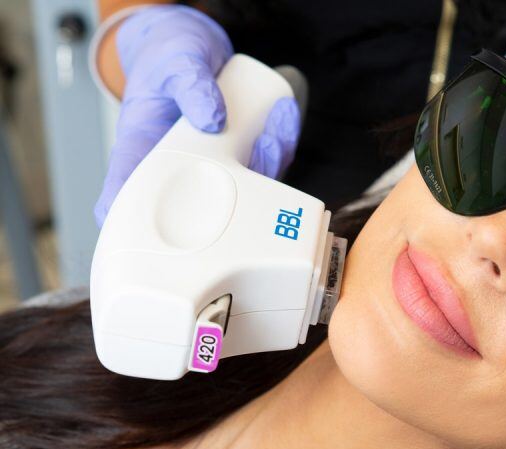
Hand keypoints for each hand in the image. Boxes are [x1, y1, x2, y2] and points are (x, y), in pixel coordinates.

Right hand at [95, 5, 300, 227]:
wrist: (191, 51)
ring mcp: (208, 171)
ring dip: (268, 163)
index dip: (136, 233)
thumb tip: (212, 119)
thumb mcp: (174, 62)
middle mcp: (176, 173)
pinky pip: (261, 166)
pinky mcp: (234, 161)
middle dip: (241, 193)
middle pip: (199, 212)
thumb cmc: (168, 60)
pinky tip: (284, 115)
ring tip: (276, 127)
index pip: (125, 204)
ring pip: (240, 192)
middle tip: (262, 148)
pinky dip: (279, 144)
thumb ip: (188, 85)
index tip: (158, 244)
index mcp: (141, 156)